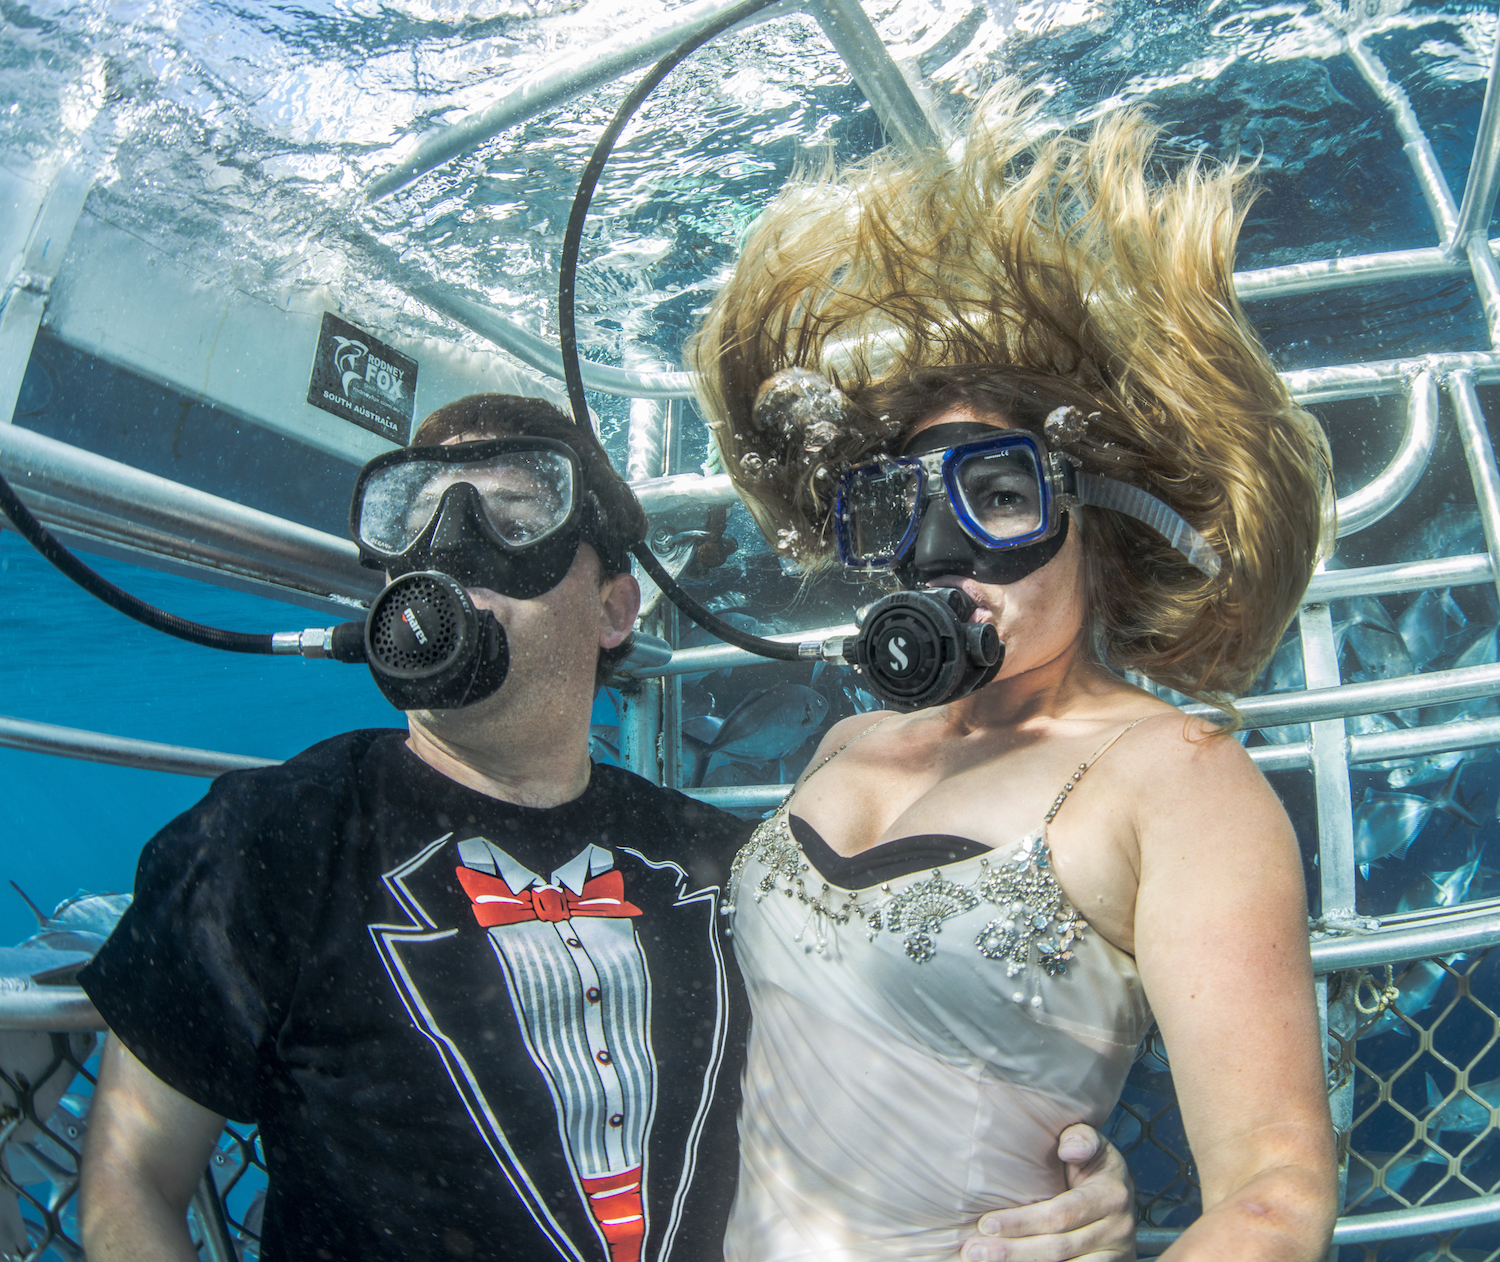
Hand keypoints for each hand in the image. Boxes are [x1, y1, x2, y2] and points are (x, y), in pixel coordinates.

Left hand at [959, 1125, 1135, 1261]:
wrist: (1125, 1200)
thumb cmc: (1096, 1168)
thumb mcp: (1095, 1146)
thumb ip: (1081, 1139)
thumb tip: (1068, 1148)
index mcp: (1111, 1195)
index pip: (1060, 1214)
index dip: (1022, 1222)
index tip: (986, 1224)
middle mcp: (1117, 1230)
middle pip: (1057, 1248)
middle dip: (1012, 1252)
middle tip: (973, 1251)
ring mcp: (1115, 1255)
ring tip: (982, 1261)